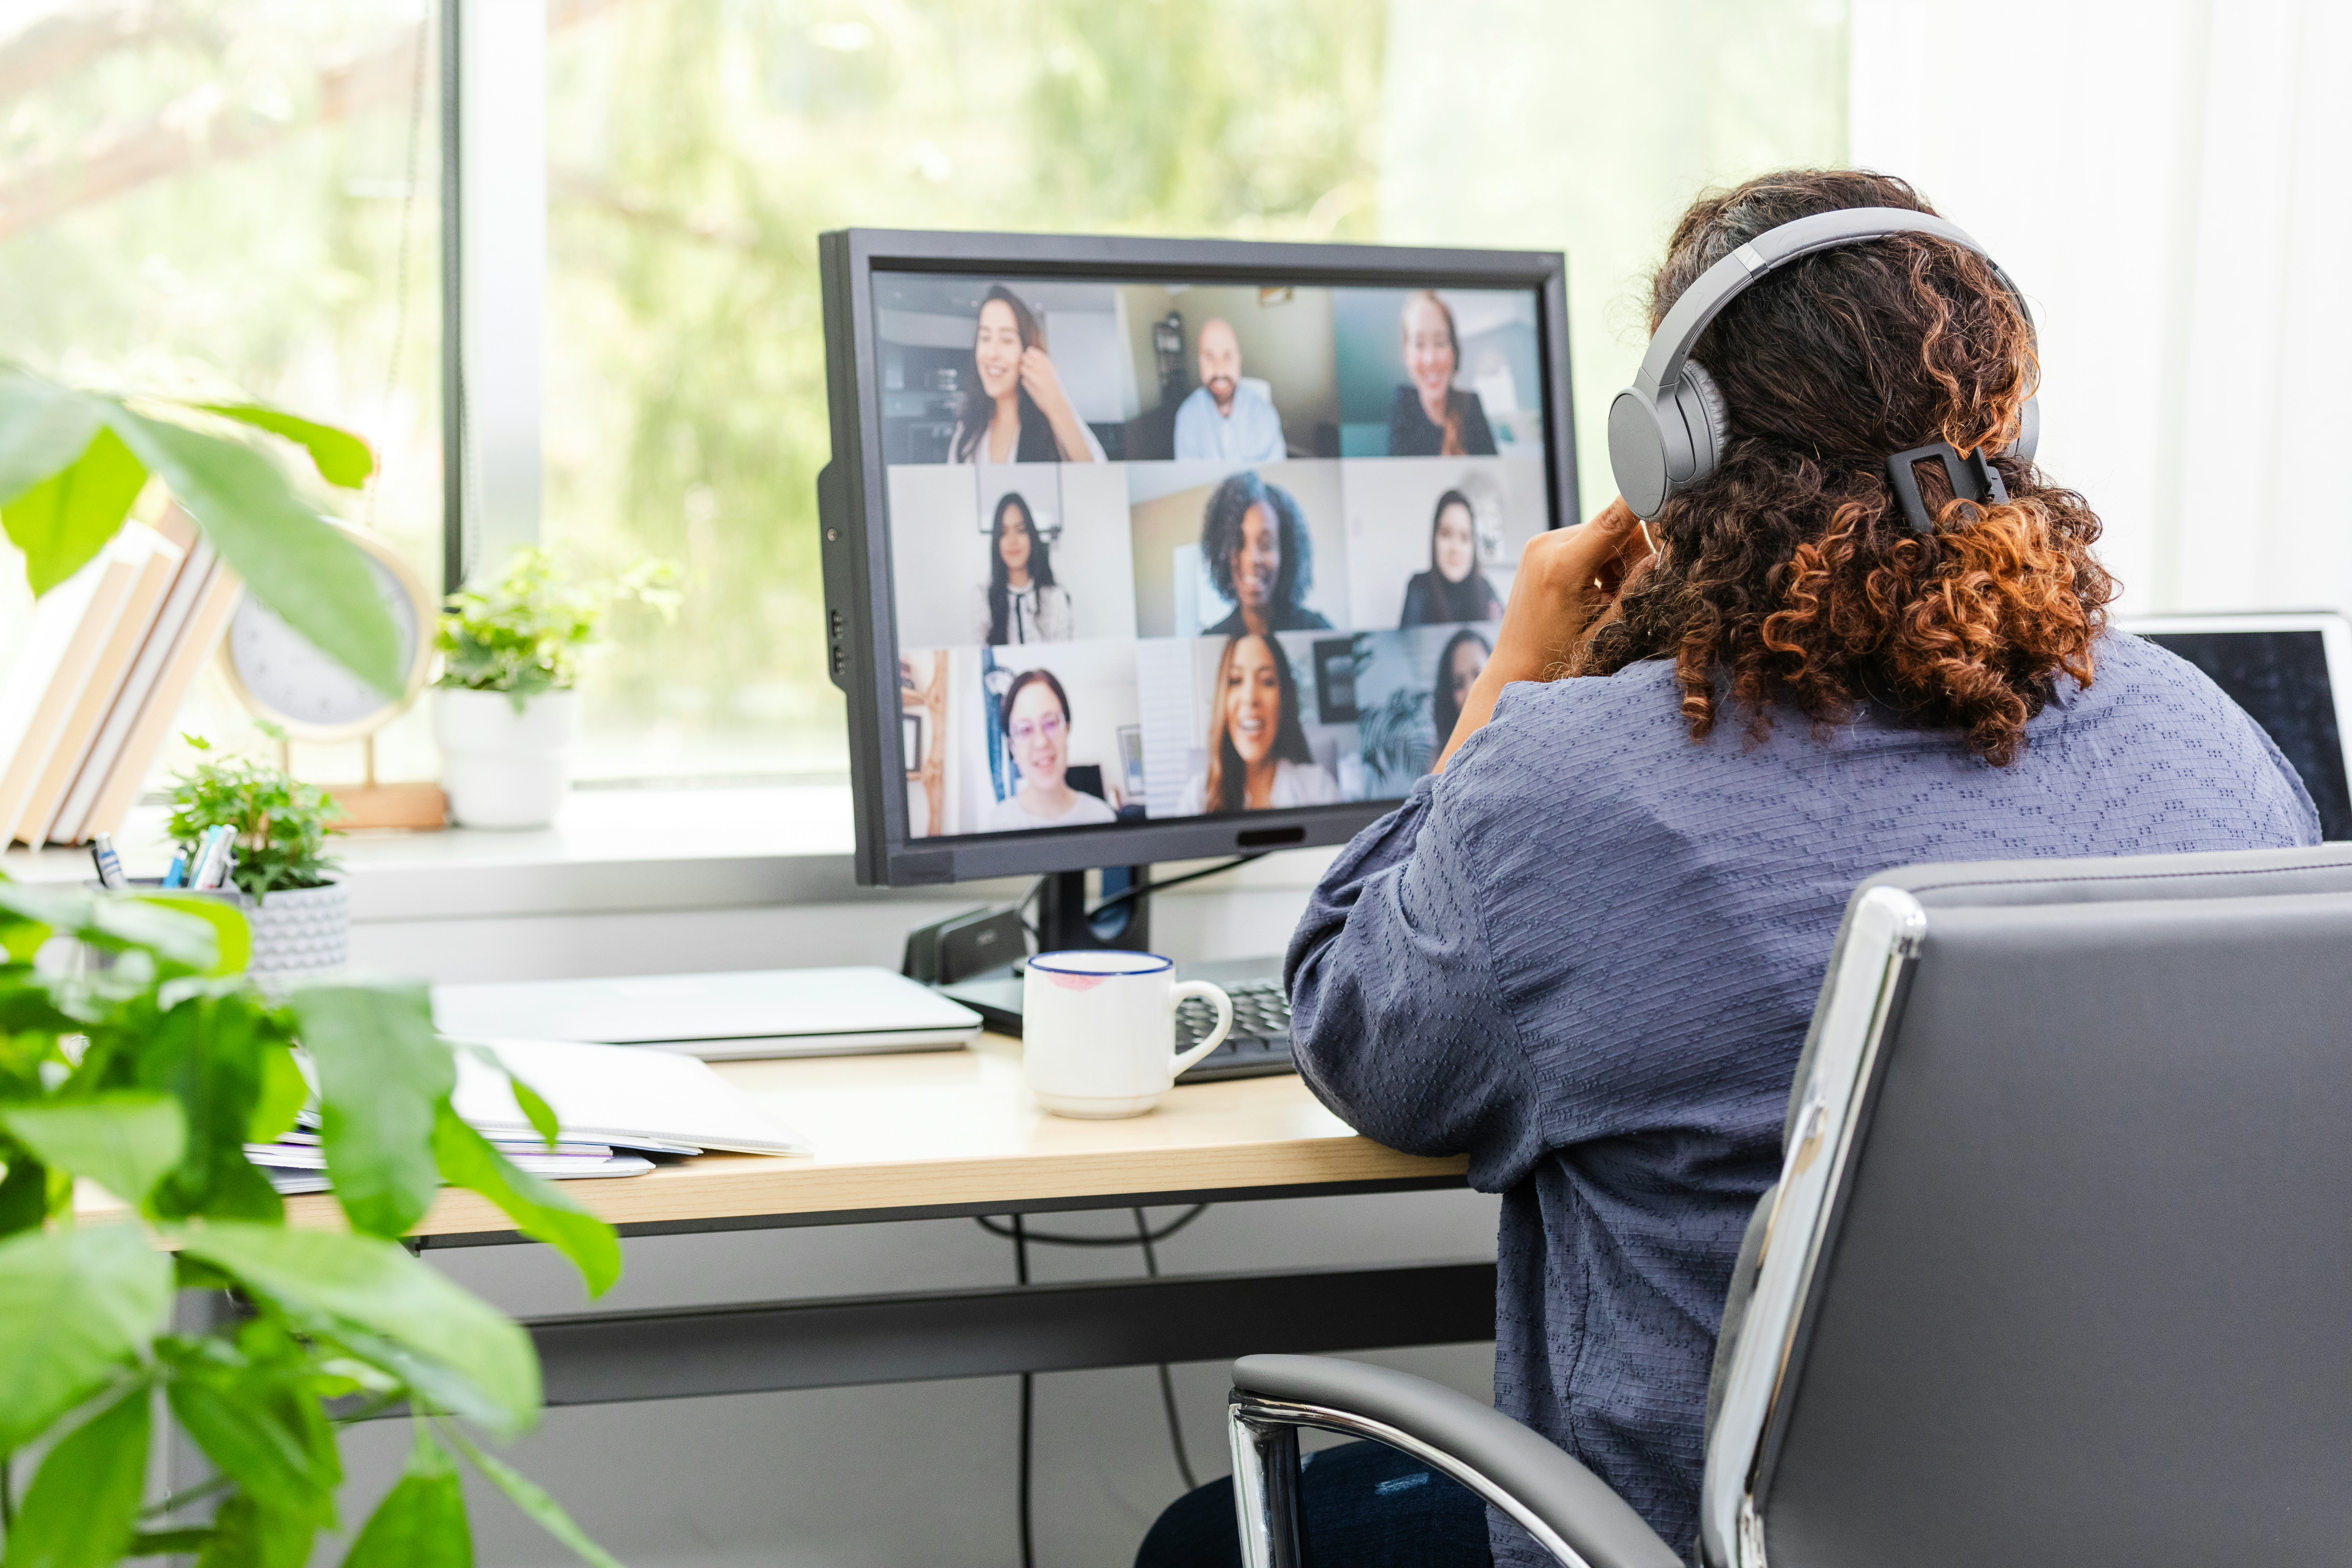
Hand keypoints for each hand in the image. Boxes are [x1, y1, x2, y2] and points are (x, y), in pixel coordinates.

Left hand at [1018, 346, 1072, 423]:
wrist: (1058, 403)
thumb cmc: (1055, 387)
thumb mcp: (1052, 371)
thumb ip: (1043, 363)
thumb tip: (1029, 353)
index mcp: (1048, 362)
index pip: (1031, 351)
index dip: (1028, 355)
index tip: (1030, 361)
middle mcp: (1042, 366)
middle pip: (1024, 357)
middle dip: (1023, 362)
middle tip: (1027, 369)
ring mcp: (1036, 375)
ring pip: (1022, 368)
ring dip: (1023, 372)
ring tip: (1030, 378)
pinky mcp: (1031, 384)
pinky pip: (1023, 379)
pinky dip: (1026, 382)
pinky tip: (1032, 386)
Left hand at [1436, 498, 1653, 770]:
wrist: (1517, 667)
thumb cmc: (1560, 657)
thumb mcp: (1607, 629)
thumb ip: (1637, 591)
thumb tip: (1662, 555)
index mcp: (1563, 566)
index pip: (1615, 518)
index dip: (1645, 499)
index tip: (1669, 480)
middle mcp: (1547, 546)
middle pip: (1614, 529)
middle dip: (1630, 557)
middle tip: (1624, 595)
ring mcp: (1540, 544)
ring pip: (1601, 536)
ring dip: (1613, 562)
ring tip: (1603, 600)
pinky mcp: (1539, 548)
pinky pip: (1583, 542)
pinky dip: (1596, 562)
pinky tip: (1590, 592)